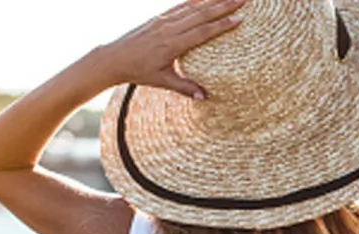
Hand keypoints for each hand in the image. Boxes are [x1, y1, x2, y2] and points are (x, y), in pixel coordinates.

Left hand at [98, 0, 245, 98]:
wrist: (115, 57)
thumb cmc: (139, 72)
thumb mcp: (162, 82)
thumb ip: (185, 88)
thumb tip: (205, 97)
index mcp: (172, 45)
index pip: (202, 32)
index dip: (221, 25)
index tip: (238, 19)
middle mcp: (169, 29)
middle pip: (201, 14)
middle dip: (224, 6)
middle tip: (243, 0)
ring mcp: (164, 20)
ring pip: (193, 7)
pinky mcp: (159, 17)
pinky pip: (181, 6)